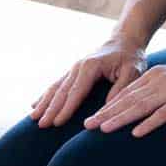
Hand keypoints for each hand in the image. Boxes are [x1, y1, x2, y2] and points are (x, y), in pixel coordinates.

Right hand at [30, 32, 146, 127]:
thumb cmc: (130, 58)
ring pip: (56, 88)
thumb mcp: (132, 71)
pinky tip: (35, 105)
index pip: (76, 91)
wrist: (125, 40)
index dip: (66, 108)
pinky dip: (45, 95)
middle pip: (62, 91)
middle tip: (41, 125)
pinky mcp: (73, 72)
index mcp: (91, 67)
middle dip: (50, 109)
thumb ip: (121, 89)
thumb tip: (108, 108)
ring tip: (33, 118)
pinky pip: (57, 85)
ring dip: (44, 103)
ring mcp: (74, 68)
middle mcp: (78, 67)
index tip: (57, 123)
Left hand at [82, 48, 165, 135]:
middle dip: (105, 113)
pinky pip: (165, 113)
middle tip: (86, 125)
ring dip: (120, 118)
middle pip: (128, 100)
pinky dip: (149, 123)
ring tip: (103, 129)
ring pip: (141, 106)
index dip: (107, 106)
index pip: (126, 93)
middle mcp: (159, 81)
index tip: (91, 118)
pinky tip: (137, 133)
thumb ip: (159, 88)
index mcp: (155, 76)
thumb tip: (144, 104)